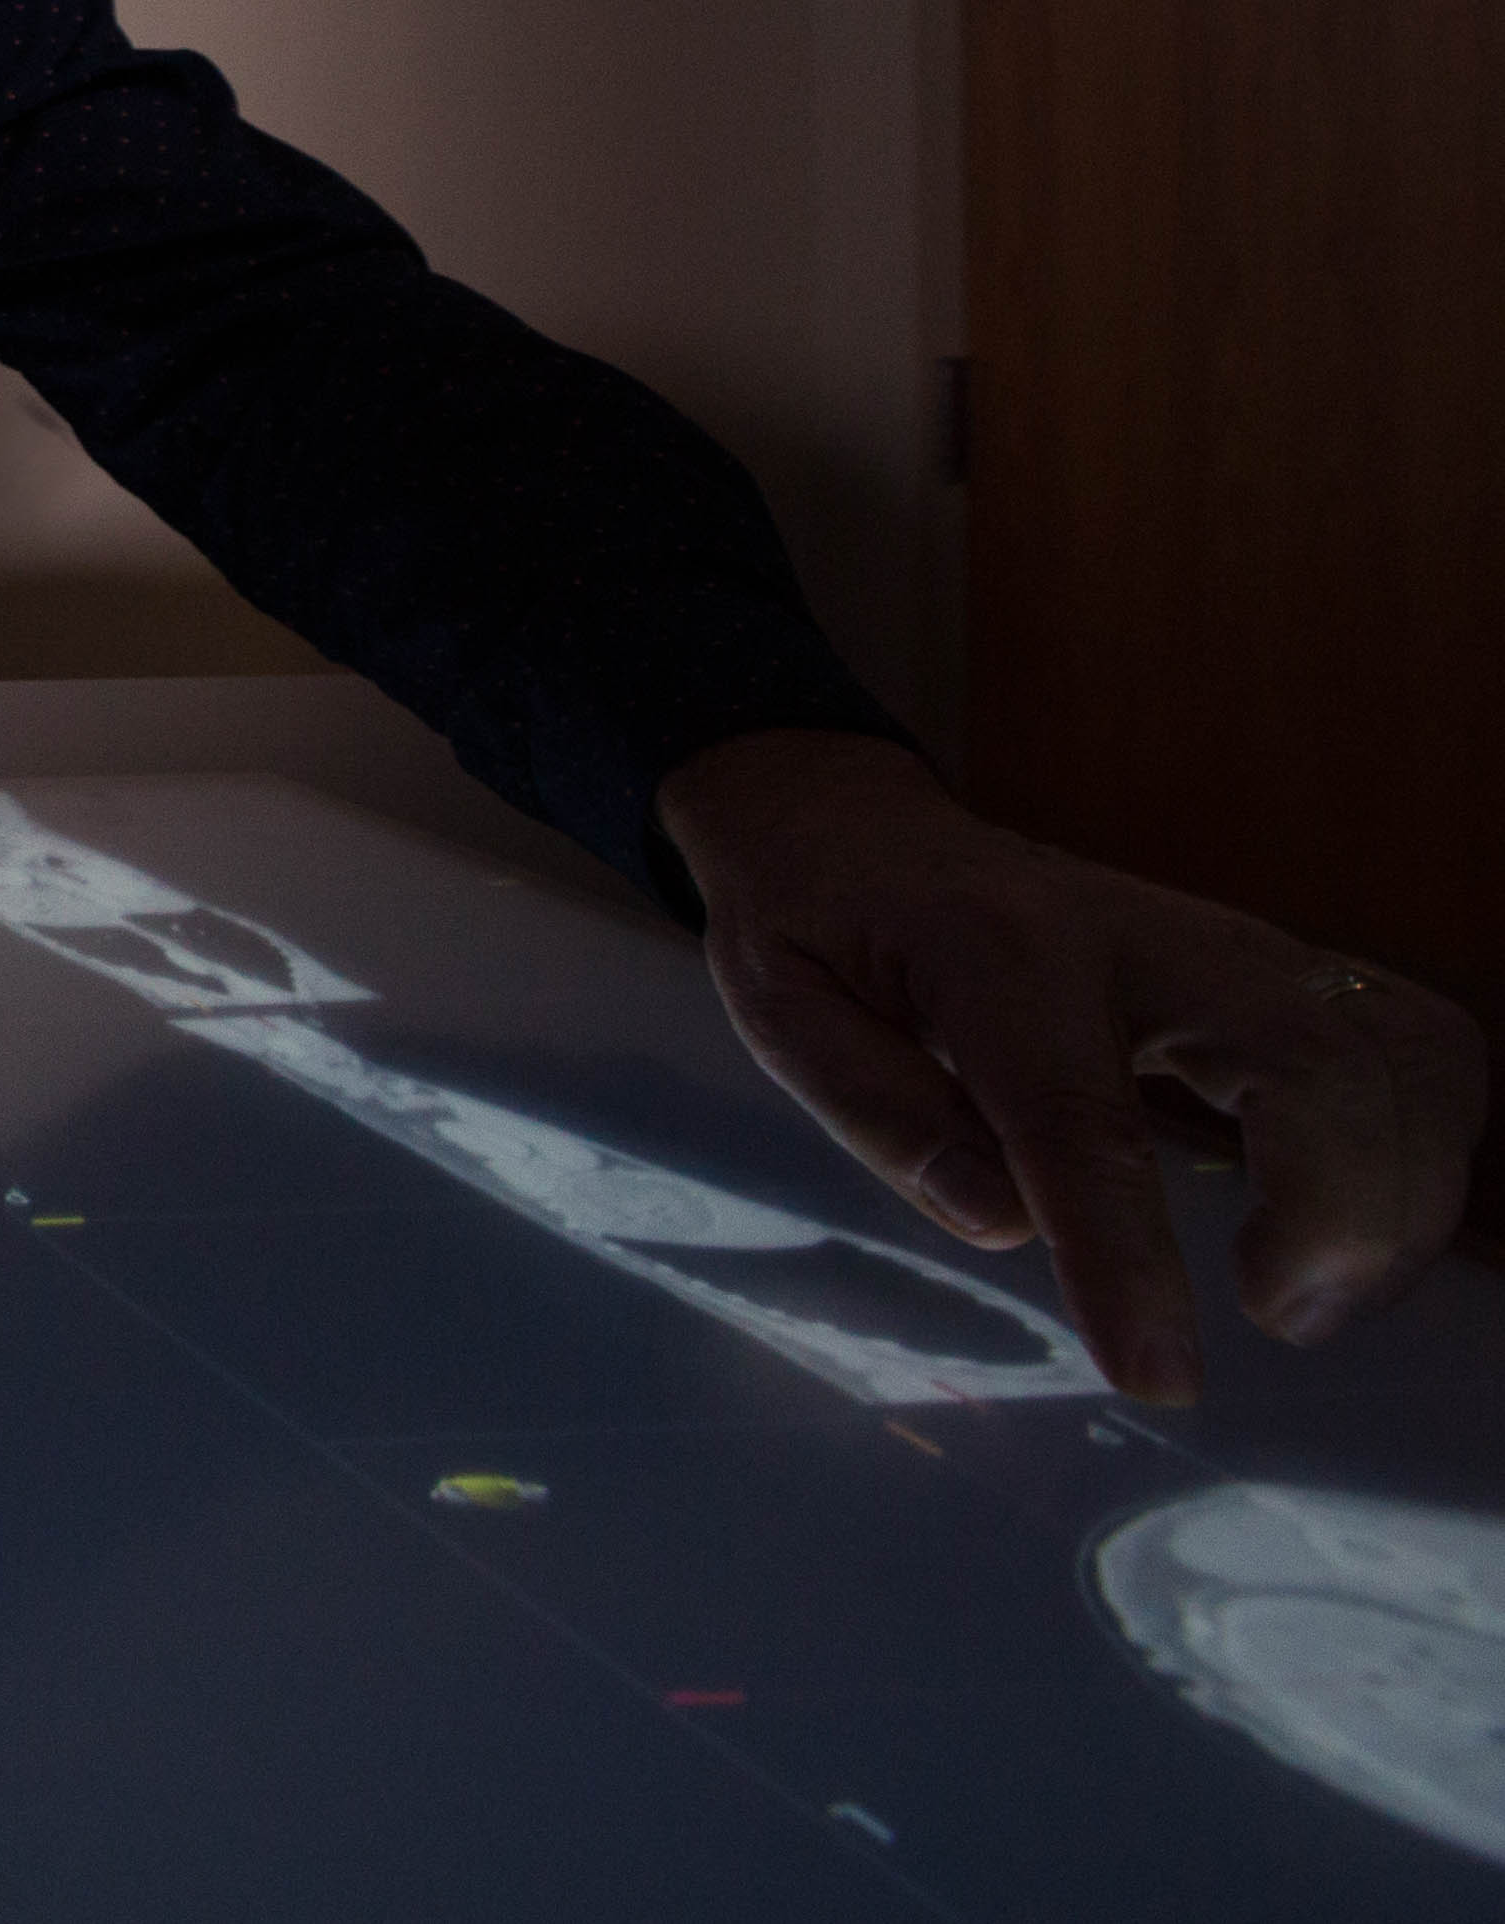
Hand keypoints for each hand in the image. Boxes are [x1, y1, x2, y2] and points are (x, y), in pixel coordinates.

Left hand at [660, 729, 1482, 1400]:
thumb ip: (877, 1111)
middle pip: (1313, 1068)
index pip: (1082, 1119)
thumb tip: (997, 1224)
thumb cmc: (823, 929)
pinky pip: (1420, 1051)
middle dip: (1342, 1218)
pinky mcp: (1287, 974)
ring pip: (1401, 1055)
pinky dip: (1427, 1151)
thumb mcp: (780, 1009)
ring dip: (1398, 1200)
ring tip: (1299, 1291)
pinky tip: (1353, 1225)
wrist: (868, 827)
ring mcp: (1234, 947)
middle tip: (1269, 1313)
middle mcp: (1143, 937)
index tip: (1163, 1380)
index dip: (1131, 1256)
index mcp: (993, 957)